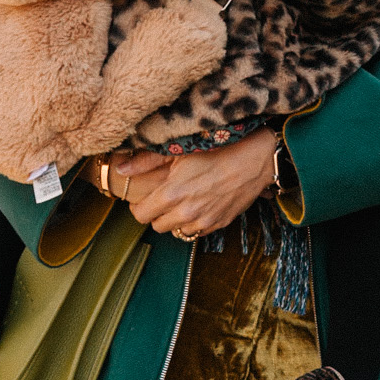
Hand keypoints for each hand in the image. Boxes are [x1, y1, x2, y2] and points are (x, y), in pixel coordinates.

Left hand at [110, 128, 276, 238]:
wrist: (257, 158)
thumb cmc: (220, 148)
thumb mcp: (180, 148)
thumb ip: (148, 161)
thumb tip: (122, 168)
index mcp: (173, 194)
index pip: (141, 215)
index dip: (139, 205)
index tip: (144, 196)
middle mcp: (187, 213)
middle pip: (156, 225)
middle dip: (156, 212)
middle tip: (162, 196)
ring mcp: (204, 221)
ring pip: (176, 231)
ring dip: (175, 219)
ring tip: (182, 200)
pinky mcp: (219, 224)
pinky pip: (197, 231)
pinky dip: (193, 222)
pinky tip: (200, 203)